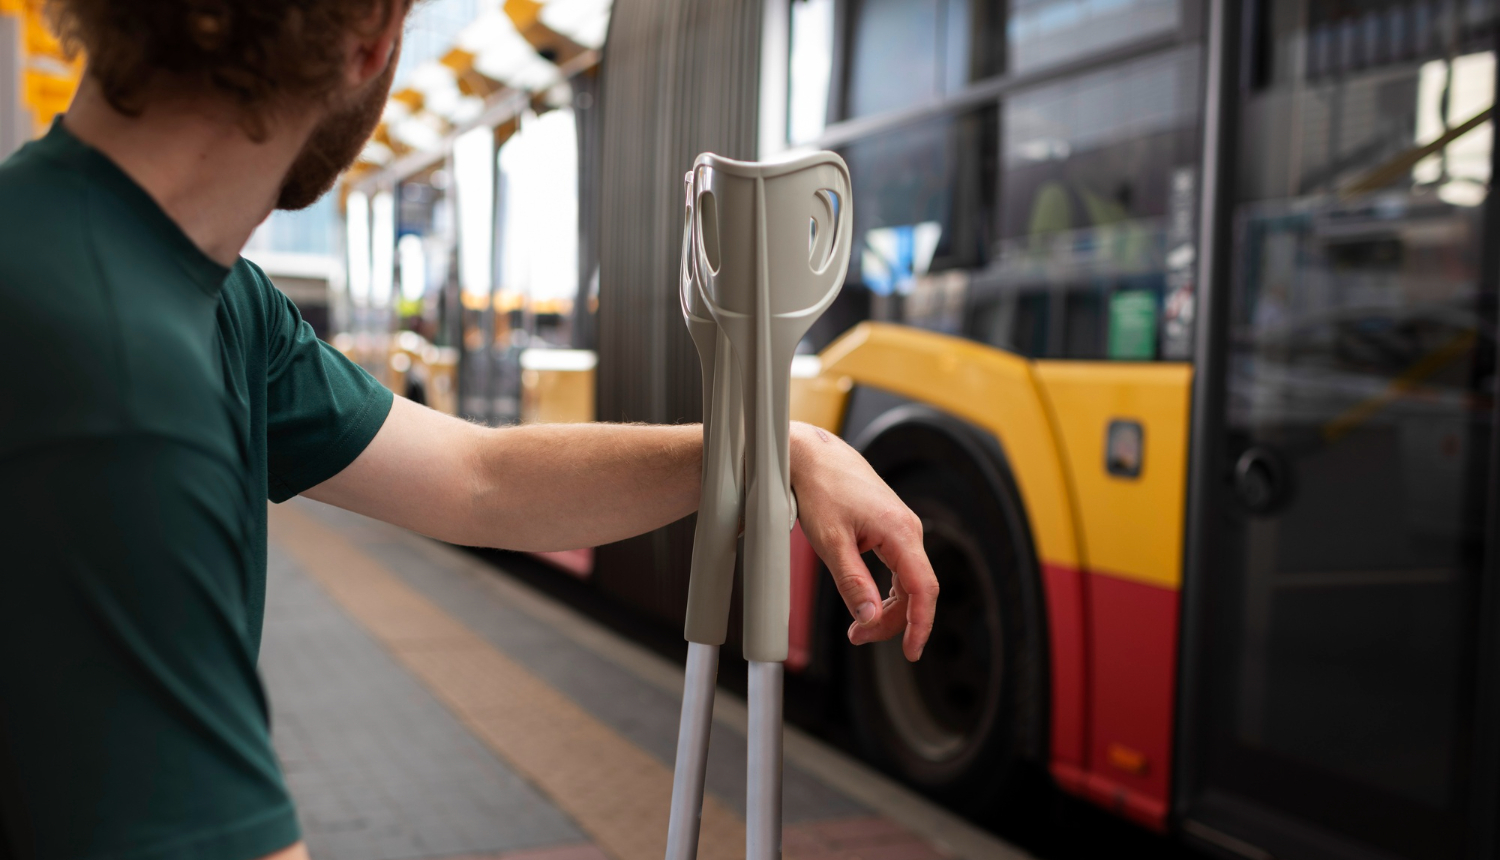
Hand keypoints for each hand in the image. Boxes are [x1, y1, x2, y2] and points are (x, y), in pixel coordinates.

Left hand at [789, 422, 937, 660]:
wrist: (811, 455)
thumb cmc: (820, 489)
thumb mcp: (830, 542)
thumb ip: (852, 582)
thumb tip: (870, 619)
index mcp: (900, 531)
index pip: (923, 589)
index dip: (920, 625)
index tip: (911, 652)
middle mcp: (908, 529)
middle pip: (916, 590)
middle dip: (893, 622)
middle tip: (858, 638)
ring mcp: (901, 528)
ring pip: (907, 581)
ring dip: (887, 609)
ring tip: (858, 628)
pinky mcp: (890, 528)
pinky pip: (897, 568)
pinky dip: (885, 591)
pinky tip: (866, 602)